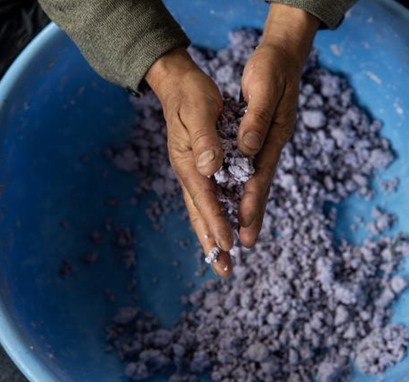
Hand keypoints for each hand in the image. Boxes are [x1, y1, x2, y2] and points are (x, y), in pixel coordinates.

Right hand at [145, 47, 232, 276]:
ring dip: (214, 237)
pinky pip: (210, 199)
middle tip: (225, 272)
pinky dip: (217, 218)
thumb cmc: (191, 94)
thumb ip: (204, 139)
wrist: (180, 83)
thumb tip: (210, 169)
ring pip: (205, 211)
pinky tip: (225, 231)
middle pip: (201, 214)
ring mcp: (195, 173)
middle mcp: (191, 172)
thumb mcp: (199, 110)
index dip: (217, 223)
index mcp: (189, 162)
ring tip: (224, 263)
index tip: (229, 245)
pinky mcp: (203, 168)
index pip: (205, 199)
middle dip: (213, 244)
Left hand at [237, 3, 319, 246]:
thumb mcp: (264, 88)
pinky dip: (244, 189)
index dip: (252, 201)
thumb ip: (256, 120)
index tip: (243, 224)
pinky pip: (249, 171)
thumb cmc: (272, 69)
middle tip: (245, 245)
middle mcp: (270, 146)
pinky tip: (237, 203)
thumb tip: (247, 150)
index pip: (260, 175)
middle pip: (260, 187)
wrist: (282, 56)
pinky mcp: (258, 141)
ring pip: (255, 182)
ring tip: (242, 235)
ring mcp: (265, 145)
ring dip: (248, 208)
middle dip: (252, 215)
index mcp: (273, 137)